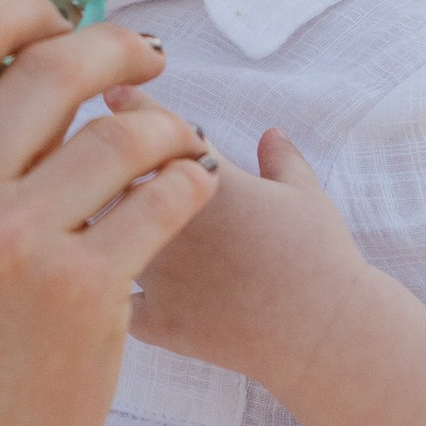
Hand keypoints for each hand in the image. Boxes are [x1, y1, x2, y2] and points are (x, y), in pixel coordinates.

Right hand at [0, 0, 216, 425]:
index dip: (32, 6)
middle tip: (147, 64)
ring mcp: (13, 240)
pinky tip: (187, 192)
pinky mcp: (85, 289)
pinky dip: (190, 183)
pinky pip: (167, 195)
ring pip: (125, 129)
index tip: (69, 21)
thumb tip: (4, 40)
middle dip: (117, 51)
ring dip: (167, 127)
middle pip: (55, 63)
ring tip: (174, 145)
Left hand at [109, 121, 361, 380]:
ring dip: (100, 224)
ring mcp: (159, 272)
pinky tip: (107, 290)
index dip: (134, 106)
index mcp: (208, 179)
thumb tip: (271, 134)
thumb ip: (282, 160)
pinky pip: (116, 301)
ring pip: (103, 234)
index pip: (158, 129)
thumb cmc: (322, 256)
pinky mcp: (157, 320)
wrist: (326, 331)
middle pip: (115, 178)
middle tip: (103, 163)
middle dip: (107, 168)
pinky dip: (112, 294)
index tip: (114, 93)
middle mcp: (171, 218)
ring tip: (99, 221)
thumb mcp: (307, 196)